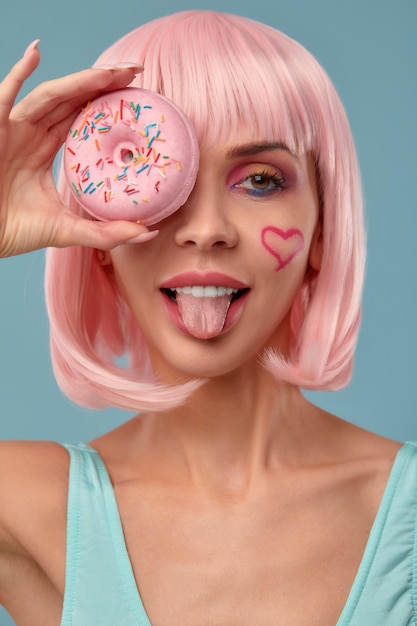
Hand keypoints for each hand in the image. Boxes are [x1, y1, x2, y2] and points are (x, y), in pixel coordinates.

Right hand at [0, 42, 153, 256]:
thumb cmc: (17, 231)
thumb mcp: (69, 230)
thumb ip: (107, 231)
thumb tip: (148, 232)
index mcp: (47, 150)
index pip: (82, 118)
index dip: (108, 105)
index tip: (138, 97)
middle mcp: (32, 133)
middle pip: (73, 99)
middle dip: (104, 83)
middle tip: (136, 71)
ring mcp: (14, 128)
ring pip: (51, 95)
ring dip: (81, 80)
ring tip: (112, 72)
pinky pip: (6, 94)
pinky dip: (19, 72)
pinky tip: (36, 52)